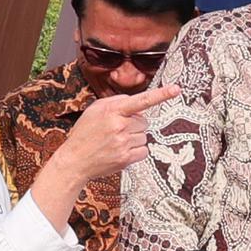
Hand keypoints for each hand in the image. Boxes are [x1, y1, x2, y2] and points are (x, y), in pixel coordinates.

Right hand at [29, 87, 152, 214]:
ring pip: (144, 136)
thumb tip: (138, 105)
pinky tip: (121, 151)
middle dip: (134, 124)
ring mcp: (123, 143)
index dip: (160, 94)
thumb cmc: (85, 133)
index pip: (141, 100)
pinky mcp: (126, 158)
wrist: (74, 160)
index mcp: (112, 110)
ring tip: (116, 141)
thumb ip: (117, 102)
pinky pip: (144, 150)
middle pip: (144, 121)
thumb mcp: (95, 110)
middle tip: (116, 130)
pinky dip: (136, 151)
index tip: (176, 89)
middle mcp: (119, 125)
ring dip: (134, 138)